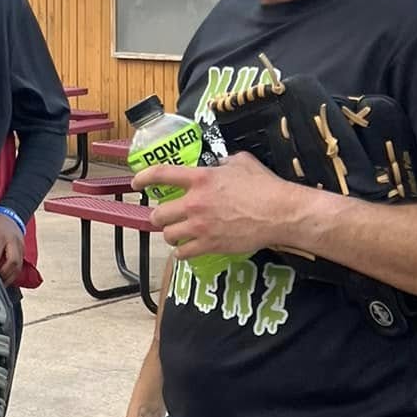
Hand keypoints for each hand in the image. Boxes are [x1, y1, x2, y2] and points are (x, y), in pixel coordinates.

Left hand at [0, 212, 24, 282]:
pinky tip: (6, 279)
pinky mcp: (23, 251)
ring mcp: (20, 247)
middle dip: (3, 275)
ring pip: (18, 267)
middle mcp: (12, 241)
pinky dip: (13, 275)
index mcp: (0, 236)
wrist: (9, 216)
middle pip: (12, 263)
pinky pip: (20, 266)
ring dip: (9, 278)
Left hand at [144, 154, 297, 259]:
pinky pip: (183, 254)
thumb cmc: (264, 185)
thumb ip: (222, 163)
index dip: (143, 178)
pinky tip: (187, 250)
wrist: (280, 213)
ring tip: (177, 234)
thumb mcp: (241, 162)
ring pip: (168, 235)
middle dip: (159, 216)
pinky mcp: (209, 245)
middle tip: (166, 217)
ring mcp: (200, 226)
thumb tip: (217, 166)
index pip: (161, 174)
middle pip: (158, 214)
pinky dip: (182, 253)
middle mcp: (195, 203)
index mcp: (200, 178)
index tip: (136, 184)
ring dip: (171, 235)